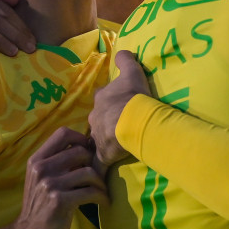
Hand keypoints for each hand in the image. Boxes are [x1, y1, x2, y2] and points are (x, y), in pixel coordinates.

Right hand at [10, 127, 107, 228]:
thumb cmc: (41, 205)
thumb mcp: (42, 179)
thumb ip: (58, 162)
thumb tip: (87, 146)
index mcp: (37, 160)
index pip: (63, 133)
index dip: (81, 138)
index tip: (89, 153)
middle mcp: (41, 168)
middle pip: (80, 151)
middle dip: (94, 163)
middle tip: (98, 176)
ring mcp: (50, 184)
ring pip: (88, 171)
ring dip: (101, 183)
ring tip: (102, 191)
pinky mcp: (60, 201)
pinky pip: (90, 192)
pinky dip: (102, 197)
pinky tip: (104, 202)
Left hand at [88, 50, 150, 172]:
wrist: (133, 119)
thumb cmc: (133, 96)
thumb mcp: (132, 72)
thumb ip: (125, 60)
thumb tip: (121, 51)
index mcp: (101, 99)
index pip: (102, 99)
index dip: (110, 102)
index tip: (118, 105)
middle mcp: (94, 117)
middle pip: (98, 120)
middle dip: (106, 123)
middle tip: (119, 127)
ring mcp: (97, 136)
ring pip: (98, 140)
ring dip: (105, 142)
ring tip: (116, 147)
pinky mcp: (103, 154)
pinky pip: (99, 163)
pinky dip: (99, 169)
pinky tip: (101, 177)